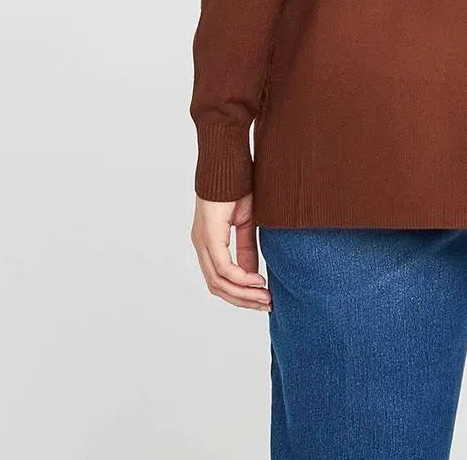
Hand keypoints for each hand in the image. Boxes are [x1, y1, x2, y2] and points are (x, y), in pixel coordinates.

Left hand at [190, 192, 271, 310]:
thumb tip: (253, 275)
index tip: (262, 300)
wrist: (229, 161)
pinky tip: (257, 281)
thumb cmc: (239, 185)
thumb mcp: (247, 223)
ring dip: (243, 293)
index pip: (219, 279)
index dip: (240, 294)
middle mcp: (201, 245)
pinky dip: (241, 278)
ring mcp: (202, 241)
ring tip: (264, 297)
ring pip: (219, 281)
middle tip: (265, 304)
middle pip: (217, 286)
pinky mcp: (209, 235)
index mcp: (208, 242)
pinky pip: (223, 267)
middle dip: (242, 299)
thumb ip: (247, 248)